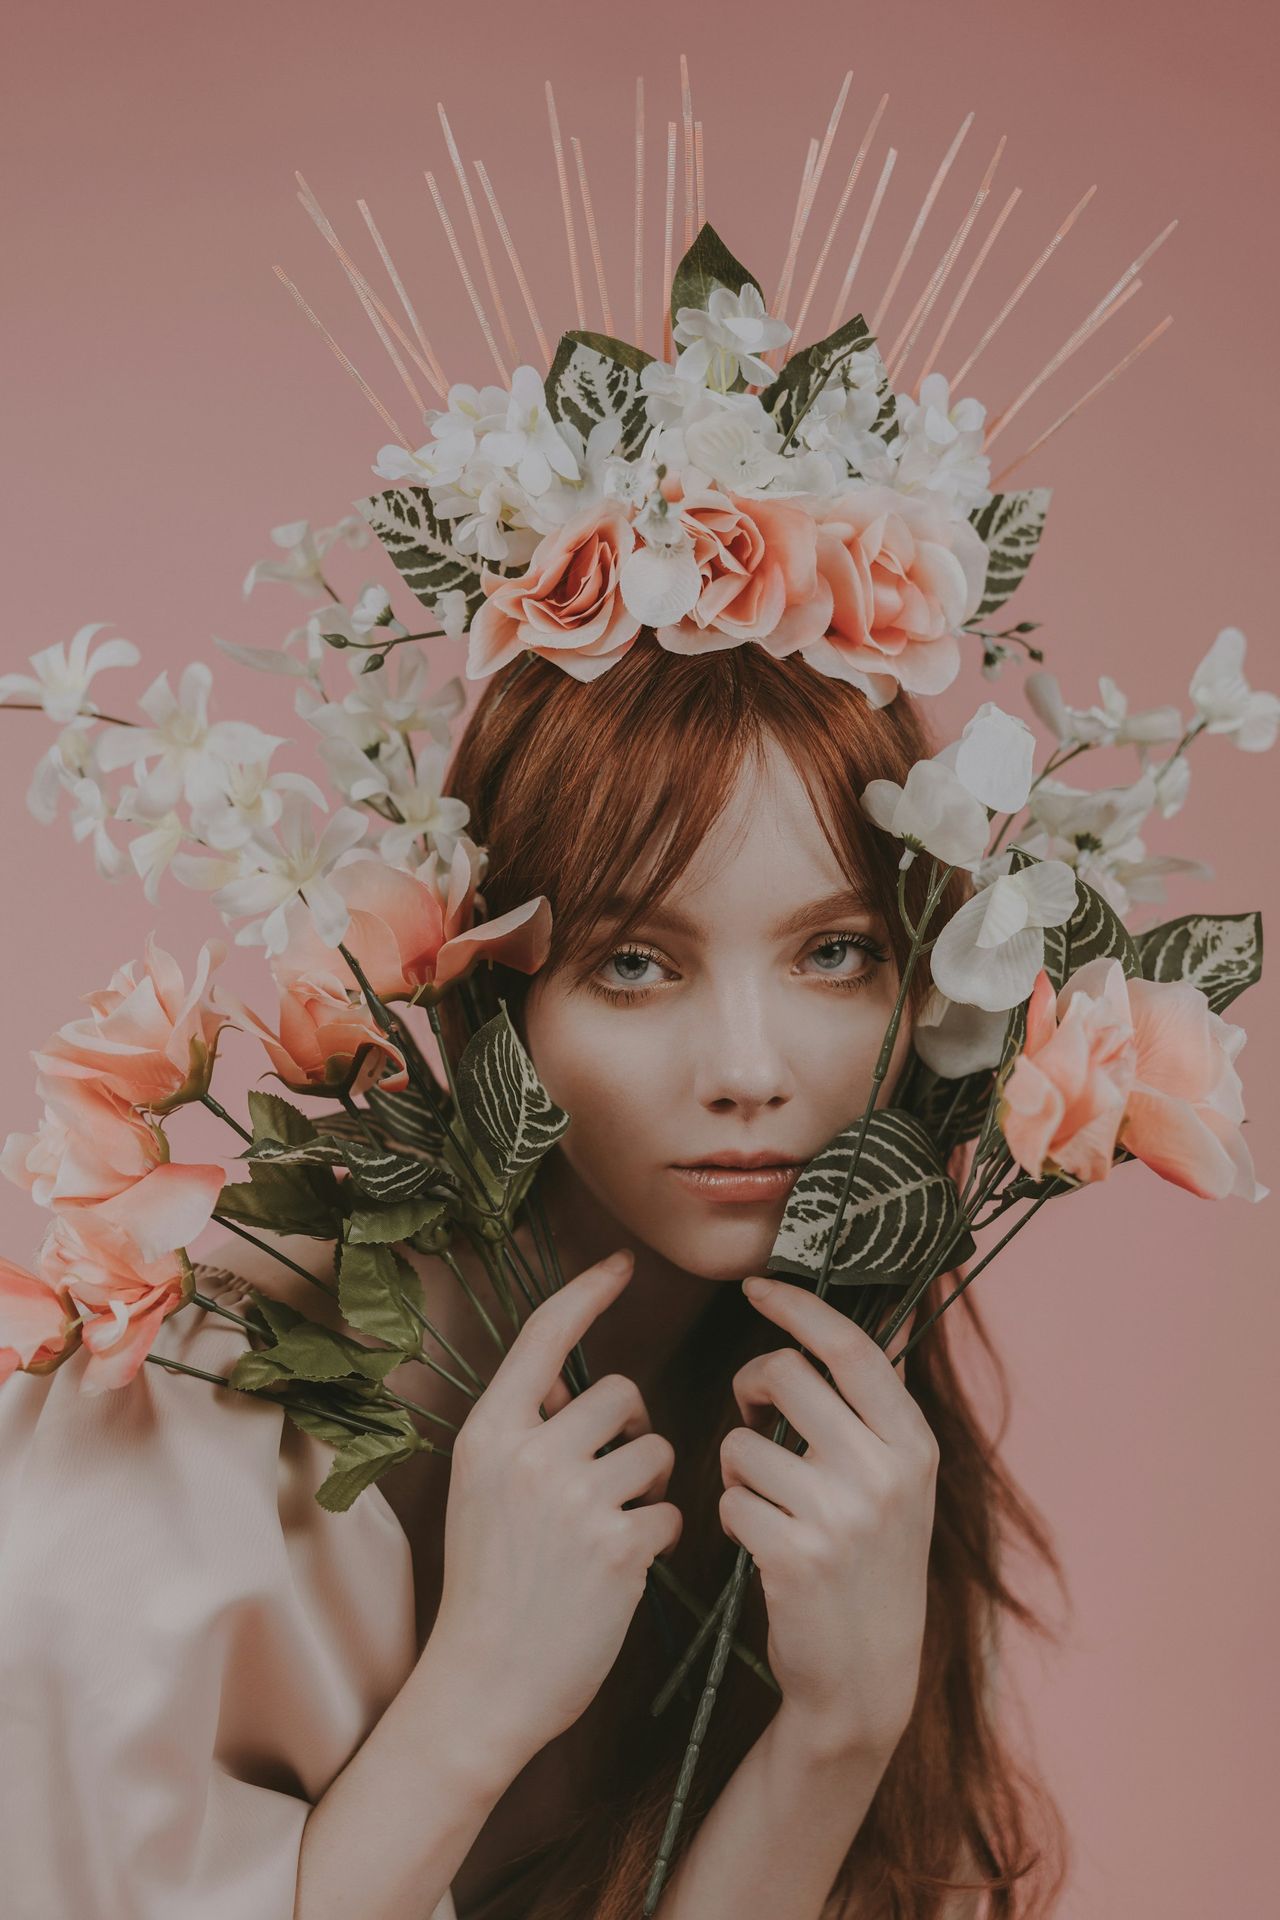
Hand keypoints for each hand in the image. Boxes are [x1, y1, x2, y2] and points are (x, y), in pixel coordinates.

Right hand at [425, 1249, 681, 1779]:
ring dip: (652, 1484)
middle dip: (631, 1429)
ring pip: (657, 1448)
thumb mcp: (481, 1492)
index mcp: (488, 1433)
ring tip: (616, 1526)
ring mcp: (573, 1500)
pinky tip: (627, 1566)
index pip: (544, 1335)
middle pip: (620, 1392)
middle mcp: (528, 1454)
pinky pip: (671, 1511)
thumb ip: (521, 1432)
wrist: (483, 1683)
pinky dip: (660, 1535)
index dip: (588, 1291)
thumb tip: (564, 1382)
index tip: (621, 1263)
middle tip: (610, 1479)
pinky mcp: (618, 1547)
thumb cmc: (487, 1585)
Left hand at [719, 1277, 937, 1763]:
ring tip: (770, 1502)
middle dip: (751, 1385)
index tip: (757, 1286)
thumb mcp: (900, 1481)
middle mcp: (884, 1473)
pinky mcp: (794, 1556)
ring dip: (740, 1467)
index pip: (850, 1347)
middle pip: (786, 1375)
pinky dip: (735, 1516)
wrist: (867, 1676)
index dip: (798, 1307)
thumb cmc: (871, 1562)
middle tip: (753, 1415)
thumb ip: (877, 1408)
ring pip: (743, 1442)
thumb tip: (873, 1314)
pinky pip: (731, 1499)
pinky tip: (761, 1545)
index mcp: (913, 1444)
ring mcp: (841, 1516)